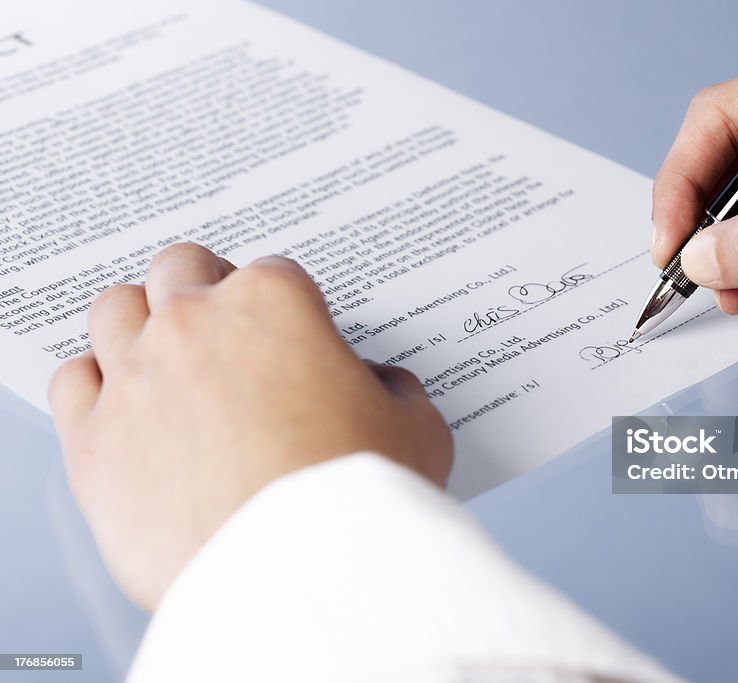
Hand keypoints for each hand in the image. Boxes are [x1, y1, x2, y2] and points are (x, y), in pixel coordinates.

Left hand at [48, 244, 452, 610]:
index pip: (273, 274)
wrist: (303, 571)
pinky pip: (73, 383)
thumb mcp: (416, 429)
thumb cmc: (358, 497)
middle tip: (226, 328)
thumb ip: (395, 391)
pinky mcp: (96, 442)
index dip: (287, 307)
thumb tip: (381, 387)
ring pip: (116, 310)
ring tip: (167, 358)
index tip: (292, 337)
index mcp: (274, 304)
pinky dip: (95, 386)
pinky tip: (123, 405)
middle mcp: (196, 325)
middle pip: (182, 269)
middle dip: (205, 290)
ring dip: (142, 324)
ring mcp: (137, 378)